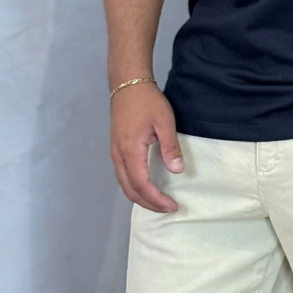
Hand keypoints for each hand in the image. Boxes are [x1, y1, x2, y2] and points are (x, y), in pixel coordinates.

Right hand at [110, 81, 183, 211]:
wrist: (127, 84)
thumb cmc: (147, 101)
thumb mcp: (164, 121)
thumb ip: (170, 147)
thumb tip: (177, 171)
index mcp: (130, 152)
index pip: (142, 185)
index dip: (156, 199)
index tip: (172, 206)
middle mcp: (118, 156)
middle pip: (130, 190)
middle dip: (148, 203)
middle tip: (168, 208)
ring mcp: (114, 153)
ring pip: (124, 184)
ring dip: (140, 197)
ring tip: (159, 201)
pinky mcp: (116, 148)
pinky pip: (122, 175)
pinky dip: (134, 187)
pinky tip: (146, 186)